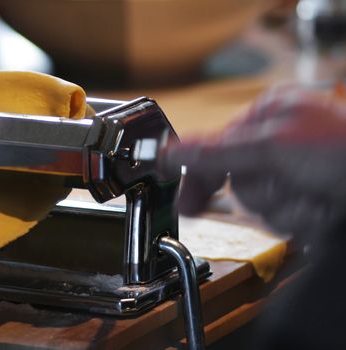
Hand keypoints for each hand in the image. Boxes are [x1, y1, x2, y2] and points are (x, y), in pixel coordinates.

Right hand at [161, 85, 345, 237]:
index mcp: (267, 117)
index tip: (185, 202)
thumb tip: (171, 152)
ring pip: (260, 208)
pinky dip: (302, 220)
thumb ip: (218, 153)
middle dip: (265, 194)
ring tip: (315, 196)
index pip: (214, 151)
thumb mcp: (276, 147)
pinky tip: (322, 208)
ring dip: (287, 209)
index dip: (198, 177)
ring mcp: (292, 176)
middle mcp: (277, 146)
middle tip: (290, 186)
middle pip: (238, 185)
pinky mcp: (304, 203)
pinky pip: (282, 222)